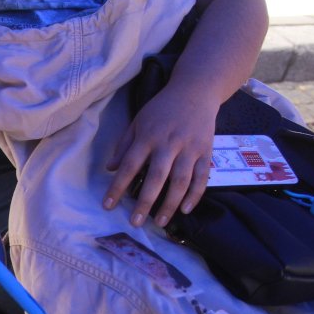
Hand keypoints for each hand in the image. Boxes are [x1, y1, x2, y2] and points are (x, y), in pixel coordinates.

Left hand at [103, 83, 218, 226]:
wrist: (196, 90)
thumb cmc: (162, 109)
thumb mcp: (138, 121)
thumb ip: (124, 145)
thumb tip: (110, 168)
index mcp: (148, 136)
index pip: (128, 165)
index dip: (117, 187)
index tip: (107, 206)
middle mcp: (169, 143)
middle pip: (156, 176)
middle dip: (145, 202)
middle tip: (135, 223)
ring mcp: (190, 148)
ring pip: (180, 180)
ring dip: (170, 204)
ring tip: (159, 222)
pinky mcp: (206, 151)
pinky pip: (202, 177)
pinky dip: (195, 195)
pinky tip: (185, 209)